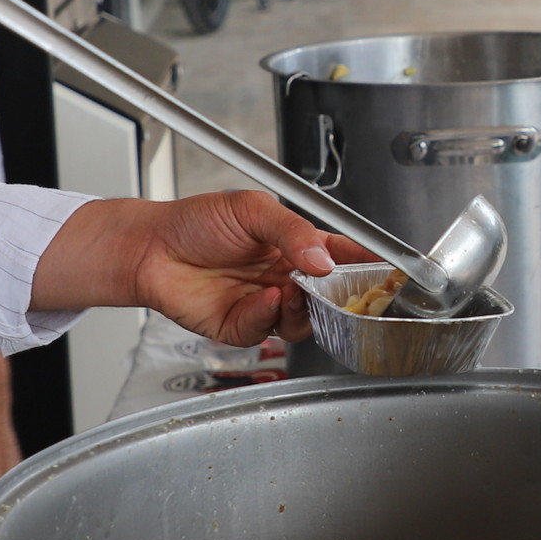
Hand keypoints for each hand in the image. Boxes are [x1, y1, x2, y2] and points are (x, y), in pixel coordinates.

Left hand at [32, 190, 360, 346]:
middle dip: (341, 296)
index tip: (388, 270)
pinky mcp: (243, 326)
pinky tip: (264, 297)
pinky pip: (269, 330)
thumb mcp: (253, 209)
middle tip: (344, 289)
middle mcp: (287, 277)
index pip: (343, 257)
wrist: (152, 248)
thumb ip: (294, 231)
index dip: (367, 265)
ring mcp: (267, 304)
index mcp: (296, 246)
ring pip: (305, 320)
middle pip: (331, 296)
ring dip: (305, 308)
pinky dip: (270, 315)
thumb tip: (324, 258)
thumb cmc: (196, 222)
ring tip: (293, 288)